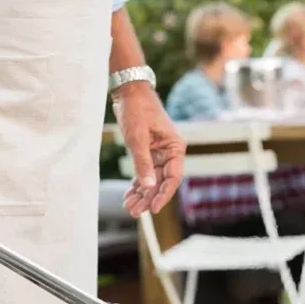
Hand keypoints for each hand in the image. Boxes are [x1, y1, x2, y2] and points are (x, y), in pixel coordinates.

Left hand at [113, 82, 185, 217]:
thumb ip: (143, 163)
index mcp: (175, 148)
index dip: (163, 195)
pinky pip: (145, 172)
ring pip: (152, 179)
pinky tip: (129, 195)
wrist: (130, 91)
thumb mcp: (137, 138)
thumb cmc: (137, 110)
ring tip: (129, 207)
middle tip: (135, 212)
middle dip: (148, 197)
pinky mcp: (148, 151)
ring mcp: (159, 153)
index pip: (172, 177)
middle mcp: (170, 152)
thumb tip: (148, 186)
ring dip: (141, 193)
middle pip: (161, 181)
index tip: (153, 209)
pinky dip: (137, 183)